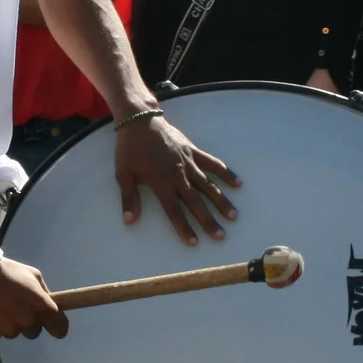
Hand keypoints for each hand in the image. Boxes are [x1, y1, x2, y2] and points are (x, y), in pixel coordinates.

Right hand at [0, 254, 67, 341]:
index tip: (51, 324)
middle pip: (34, 332)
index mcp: (42, 306)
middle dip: (28, 322)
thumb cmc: (8, 271)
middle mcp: (29, 321)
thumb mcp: (33, 275)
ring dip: (9, 323)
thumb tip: (50, 305)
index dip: (57, 327)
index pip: (60, 329)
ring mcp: (10, 329)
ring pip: (14, 332)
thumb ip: (43, 293)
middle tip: (16, 307)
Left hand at [114, 113, 238, 243]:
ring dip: (221, 201)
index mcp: (161, 183)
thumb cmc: (130, 149)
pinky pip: (212, 163)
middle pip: (196, 202)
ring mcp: (189, 162)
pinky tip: (238, 183)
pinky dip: (225, 173)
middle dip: (208, 220)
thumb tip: (129, 221)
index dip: (184, 227)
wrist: (140, 121)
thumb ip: (129, 198)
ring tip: (233, 216)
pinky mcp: (193, 151)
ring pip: (208, 185)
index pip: (174, 210)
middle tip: (221, 236)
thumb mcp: (124, 174)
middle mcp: (178, 175)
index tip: (194, 242)